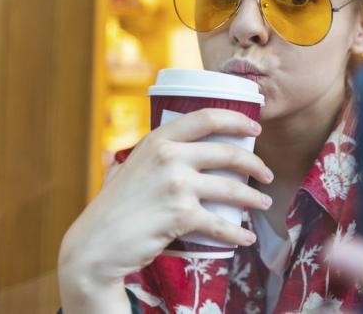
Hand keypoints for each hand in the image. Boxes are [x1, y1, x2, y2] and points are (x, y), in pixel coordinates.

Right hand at [58, 109, 273, 310]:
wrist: (96, 245)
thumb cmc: (112, 208)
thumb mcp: (127, 168)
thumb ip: (144, 157)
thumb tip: (148, 149)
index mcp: (159, 140)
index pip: (206, 118)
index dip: (237, 119)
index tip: (256, 126)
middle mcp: (170, 157)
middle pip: (228, 152)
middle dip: (255, 163)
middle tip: (267, 173)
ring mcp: (177, 185)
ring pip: (232, 188)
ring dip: (255, 197)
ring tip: (265, 202)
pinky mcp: (182, 215)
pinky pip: (221, 223)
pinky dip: (239, 232)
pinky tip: (248, 236)